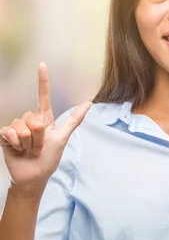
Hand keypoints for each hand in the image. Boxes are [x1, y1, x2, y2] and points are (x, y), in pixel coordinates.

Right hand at [0, 62, 90, 189]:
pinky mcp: (5, 135)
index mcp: (44, 118)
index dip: (42, 80)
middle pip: (32, 117)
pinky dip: (16, 144)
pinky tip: (18, 150)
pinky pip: (9, 132)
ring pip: (22, 126)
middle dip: (38, 135)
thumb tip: (89, 103)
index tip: (42, 64)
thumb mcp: (63, 137)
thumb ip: (74, 120)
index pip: (42, 96)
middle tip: (39, 146)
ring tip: (30, 149)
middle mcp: (30, 120)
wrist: (33, 175)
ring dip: (28, 142)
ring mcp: (16, 127)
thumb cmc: (50, 158)